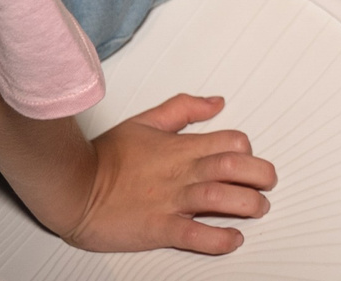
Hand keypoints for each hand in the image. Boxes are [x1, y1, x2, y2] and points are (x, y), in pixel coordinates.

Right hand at [64, 93, 275, 253]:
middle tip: (267, 184)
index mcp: (180, 147)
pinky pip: (196, 236)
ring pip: (221, 199)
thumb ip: (183, 108)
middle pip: (234, 167)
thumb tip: (215, 102)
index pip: (230, 141)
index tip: (250, 158)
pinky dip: (219, 239)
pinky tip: (232, 239)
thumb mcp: (145, 120)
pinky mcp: (159, 228)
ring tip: (258, 209)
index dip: (248, 149)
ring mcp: (171, 201)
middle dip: (260, 175)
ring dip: (247, 205)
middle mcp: (181, 173)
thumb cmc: (105, 158)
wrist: (72, 187)